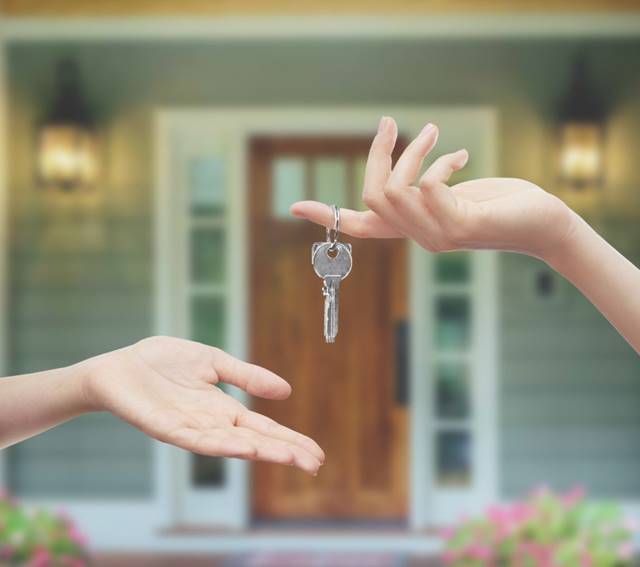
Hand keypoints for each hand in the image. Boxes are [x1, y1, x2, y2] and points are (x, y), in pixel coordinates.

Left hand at [78, 336, 323, 474]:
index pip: (264, 428)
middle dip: (284, 452)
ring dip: (260, 452)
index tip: (316, 453)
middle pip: (255, 441)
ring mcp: (191, 429)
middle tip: (314, 464)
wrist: (120, 367)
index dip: (289, 440)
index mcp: (224, 409)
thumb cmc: (163, 363)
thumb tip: (286, 391)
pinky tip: (244, 447)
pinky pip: (198, 440)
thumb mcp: (214, 362)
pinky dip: (222, 445)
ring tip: (288, 457)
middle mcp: (212, 424)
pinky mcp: (167, 428)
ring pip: (231, 445)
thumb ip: (246, 376)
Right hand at [290, 117, 576, 261]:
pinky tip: (463, 157)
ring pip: (396, 191)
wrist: (542, 224)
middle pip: (372, 196)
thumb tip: (406, 174)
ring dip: (412, 154)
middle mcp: (419, 237)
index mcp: (412, 228)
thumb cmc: (500, 205)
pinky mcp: (460, 228)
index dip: (327, 215)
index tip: (294, 208)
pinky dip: (441, 164)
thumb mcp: (454, 194)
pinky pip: (429, 189)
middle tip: (388, 124)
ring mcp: (437, 237)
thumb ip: (425, 189)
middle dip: (378, 155)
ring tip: (432, 133)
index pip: (361, 227)